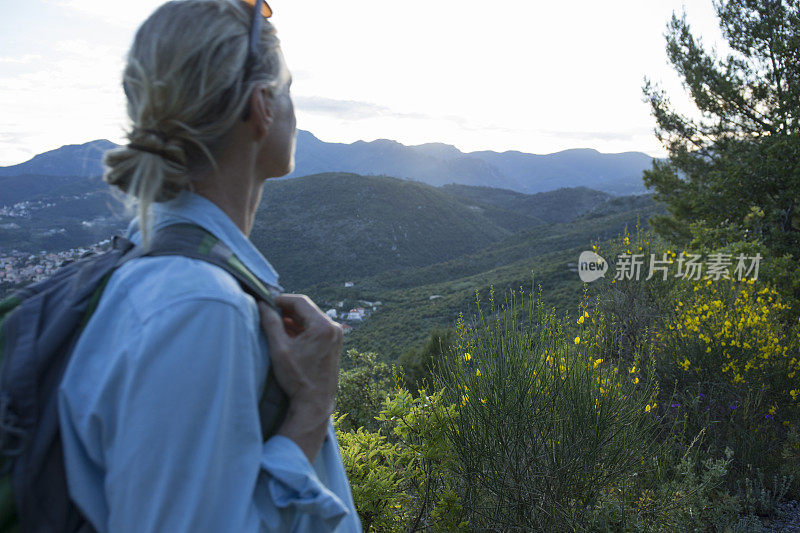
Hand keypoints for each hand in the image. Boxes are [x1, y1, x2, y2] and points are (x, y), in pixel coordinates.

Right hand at [258, 294, 341, 459]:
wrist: (315, 403)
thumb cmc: (297, 378)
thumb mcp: (279, 349)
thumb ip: (270, 323)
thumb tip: (261, 304)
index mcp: (323, 326)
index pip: (299, 301)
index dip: (280, 300)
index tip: (265, 302)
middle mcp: (333, 328)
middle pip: (305, 309)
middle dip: (285, 309)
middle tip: (267, 312)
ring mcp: (335, 336)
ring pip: (309, 318)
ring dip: (292, 319)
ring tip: (273, 324)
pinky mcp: (333, 344)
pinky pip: (314, 328)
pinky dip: (300, 328)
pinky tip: (285, 334)